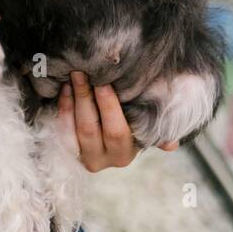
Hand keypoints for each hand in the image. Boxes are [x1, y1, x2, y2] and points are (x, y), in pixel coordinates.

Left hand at [58, 73, 178, 169]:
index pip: (116, 131)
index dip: (108, 107)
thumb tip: (171, 144)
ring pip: (75, 128)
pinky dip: (63, 107)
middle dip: (86, 97)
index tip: (104, 82)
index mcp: (125, 153)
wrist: (104, 130)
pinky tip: (64, 88)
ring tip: (73, 76)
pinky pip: (61, 128)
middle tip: (83, 72)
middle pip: (90, 129)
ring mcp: (82, 155)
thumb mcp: (143, 125)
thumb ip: (156, 130)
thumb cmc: (130, 121)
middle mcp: (102, 159)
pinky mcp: (67, 149)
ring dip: (73, 99)